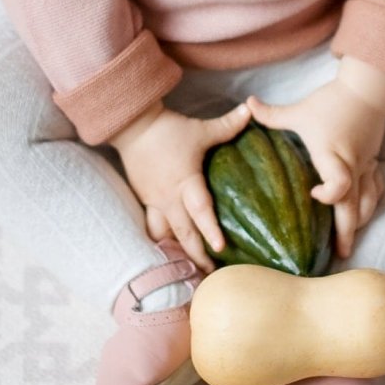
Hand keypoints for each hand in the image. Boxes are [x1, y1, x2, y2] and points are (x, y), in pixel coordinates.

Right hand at [110, 100, 250, 271]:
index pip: (200, 210)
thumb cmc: (169, 129)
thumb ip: (228, 124)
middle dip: (196, 255)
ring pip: (164, 235)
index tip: (221, 249)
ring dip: (177, 252)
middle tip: (211, 274)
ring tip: (188, 270)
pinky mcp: (145, 200)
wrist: (132, 127)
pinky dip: (163, 240)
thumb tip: (251, 111)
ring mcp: (154, 201)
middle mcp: (169, 197)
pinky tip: (171, 250)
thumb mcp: (200, 129)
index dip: (210, 230)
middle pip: (183, 233)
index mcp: (186, 181)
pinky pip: (153, 226)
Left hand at [246, 79, 384, 259]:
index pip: (339, 183)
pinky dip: (370, 202)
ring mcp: (365, 165)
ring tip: (348, 242)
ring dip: (360, 222)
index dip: (328, 195)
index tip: (312, 196)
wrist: (368, 89)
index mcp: (332, 154)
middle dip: (348, 231)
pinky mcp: (373, 162)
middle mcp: (352, 164)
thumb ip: (273, 114)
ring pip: (368, 201)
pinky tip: (363, 213)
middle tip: (340, 254)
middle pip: (355, 205)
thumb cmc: (332, 101)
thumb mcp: (300, 110)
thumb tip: (247, 104)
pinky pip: (375, 188)